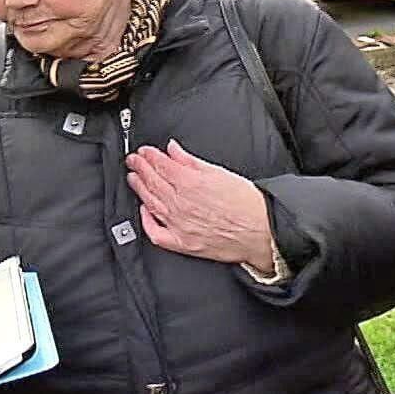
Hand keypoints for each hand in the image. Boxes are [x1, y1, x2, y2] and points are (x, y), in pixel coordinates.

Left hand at [125, 140, 275, 270]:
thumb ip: (191, 161)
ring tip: (134, 178)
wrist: (261, 231)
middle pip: (153, 182)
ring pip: (151, 203)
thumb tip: (173, 150)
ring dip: (140, 189)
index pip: (162, 166)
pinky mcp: (182, 243)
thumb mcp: (220, 173)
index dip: (150, 156)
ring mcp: (179, 225)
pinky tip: (144, 210)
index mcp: (191, 184)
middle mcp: (181, 204)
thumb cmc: (246, 204)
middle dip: (140, 168)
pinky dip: (147, 221)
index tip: (144, 151)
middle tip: (133, 160)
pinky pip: (156, 233)